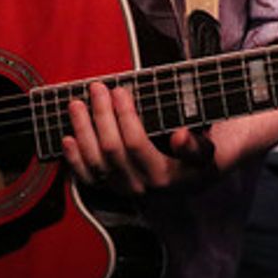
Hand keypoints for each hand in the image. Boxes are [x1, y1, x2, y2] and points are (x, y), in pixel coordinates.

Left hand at [61, 82, 219, 196]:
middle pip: (111, 149)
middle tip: (97, 87)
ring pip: (95, 162)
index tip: (119, 89)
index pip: (135, 144)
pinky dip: (74, 158)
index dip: (123, 116)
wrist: (200, 173)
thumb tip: (180, 139)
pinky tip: (67, 137)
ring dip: (82, 130)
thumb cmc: (205, 151)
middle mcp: (142, 187)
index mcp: (165, 176)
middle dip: (101, 115)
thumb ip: (197, 147)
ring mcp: (125, 189)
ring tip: (76, 104)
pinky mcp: (113, 188)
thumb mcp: (210, 149)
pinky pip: (88, 178)